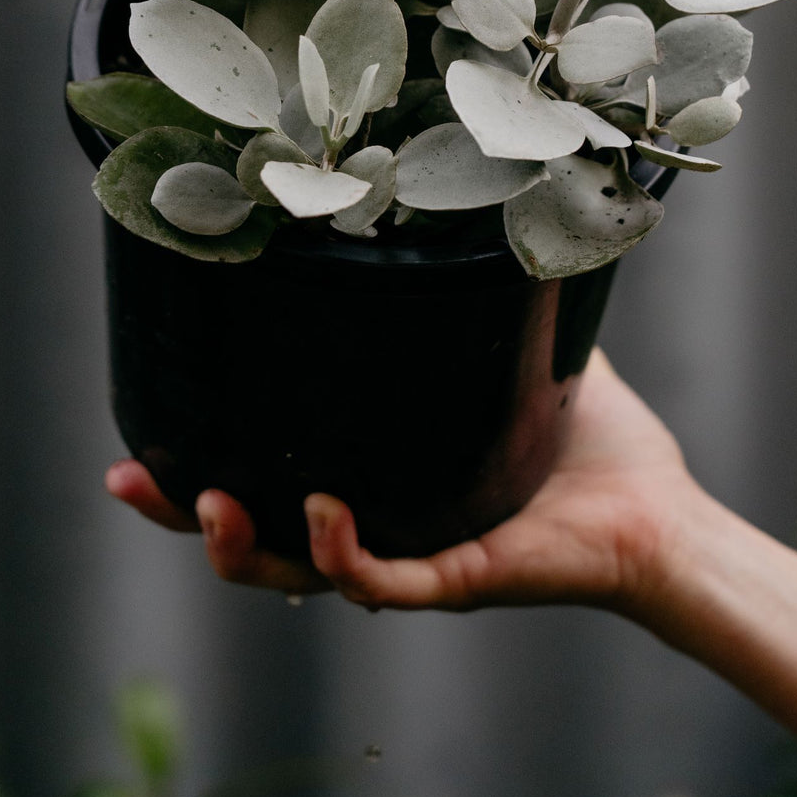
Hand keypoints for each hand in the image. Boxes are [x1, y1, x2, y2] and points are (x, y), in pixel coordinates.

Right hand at [105, 348, 699, 613]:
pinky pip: (384, 583)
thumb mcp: (518, 357)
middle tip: (136, 476)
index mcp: (380, 485)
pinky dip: (344, 553)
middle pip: (258, 541)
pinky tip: (322, 507)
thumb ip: (482, 300)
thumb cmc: (593, 446)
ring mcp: (415, 560)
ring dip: (241, 547)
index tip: (144, 438)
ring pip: (299, 574)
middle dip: (185, 516)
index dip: (202, 471)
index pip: (271, 485)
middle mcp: (382, 528)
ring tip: (208, 501)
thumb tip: (460, 213)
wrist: (660, 515)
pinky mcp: (459, 581)